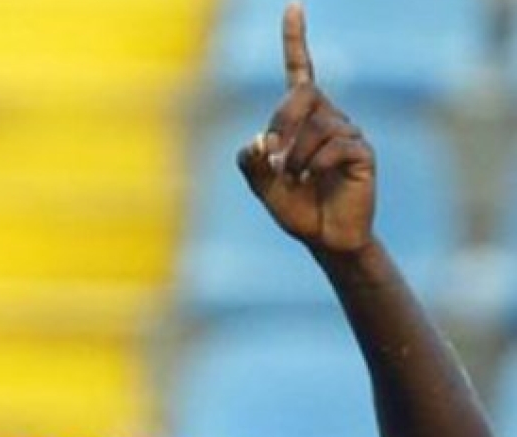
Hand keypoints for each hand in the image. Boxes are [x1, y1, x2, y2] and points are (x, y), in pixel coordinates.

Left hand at [237, 3, 375, 255]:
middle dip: (280, 121)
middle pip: (301, 94)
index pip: (300, 70)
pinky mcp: (362, 152)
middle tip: (269, 154)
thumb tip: (258, 140)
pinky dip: (314, 163)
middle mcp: (327, 117)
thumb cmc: (295, 207)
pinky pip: (335, 144)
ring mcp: (348, 132)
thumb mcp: (261, 185)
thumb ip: (250, 161)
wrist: (325, 238)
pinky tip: (313, 178)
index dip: (296, 39)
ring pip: (314, 127)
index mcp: (301, 118)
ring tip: (293, 179)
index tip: (294, 7)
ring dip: (293, 156)